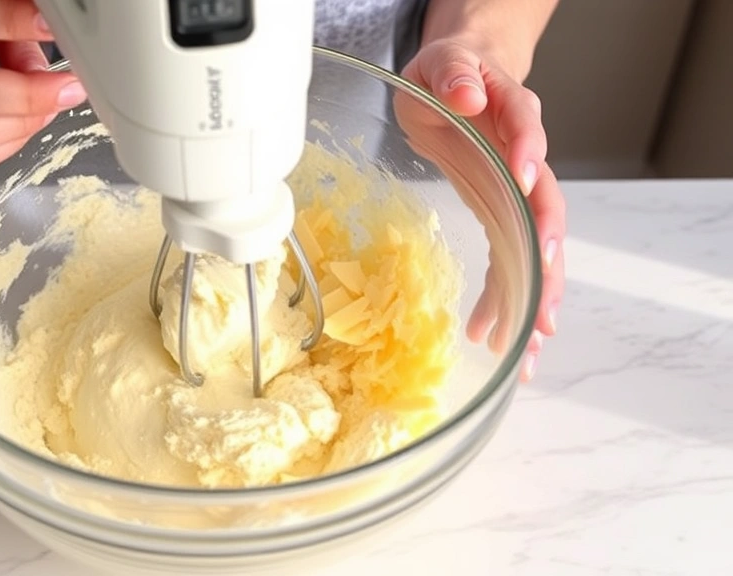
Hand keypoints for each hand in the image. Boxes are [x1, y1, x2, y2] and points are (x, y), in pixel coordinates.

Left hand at [397, 38, 565, 381]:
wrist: (459, 80)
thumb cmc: (449, 72)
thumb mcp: (442, 63)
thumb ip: (456, 74)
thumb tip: (467, 94)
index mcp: (514, 116)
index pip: (529, 135)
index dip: (529, 159)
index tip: (525, 183)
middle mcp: (527, 162)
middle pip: (547, 215)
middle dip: (548, 268)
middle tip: (544, 315)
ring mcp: (517, 194)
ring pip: (536, 252)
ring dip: (535, 300)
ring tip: (529, 349)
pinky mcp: (500, 214)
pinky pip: (508, 260)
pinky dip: (504, 298)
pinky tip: (492, 334)